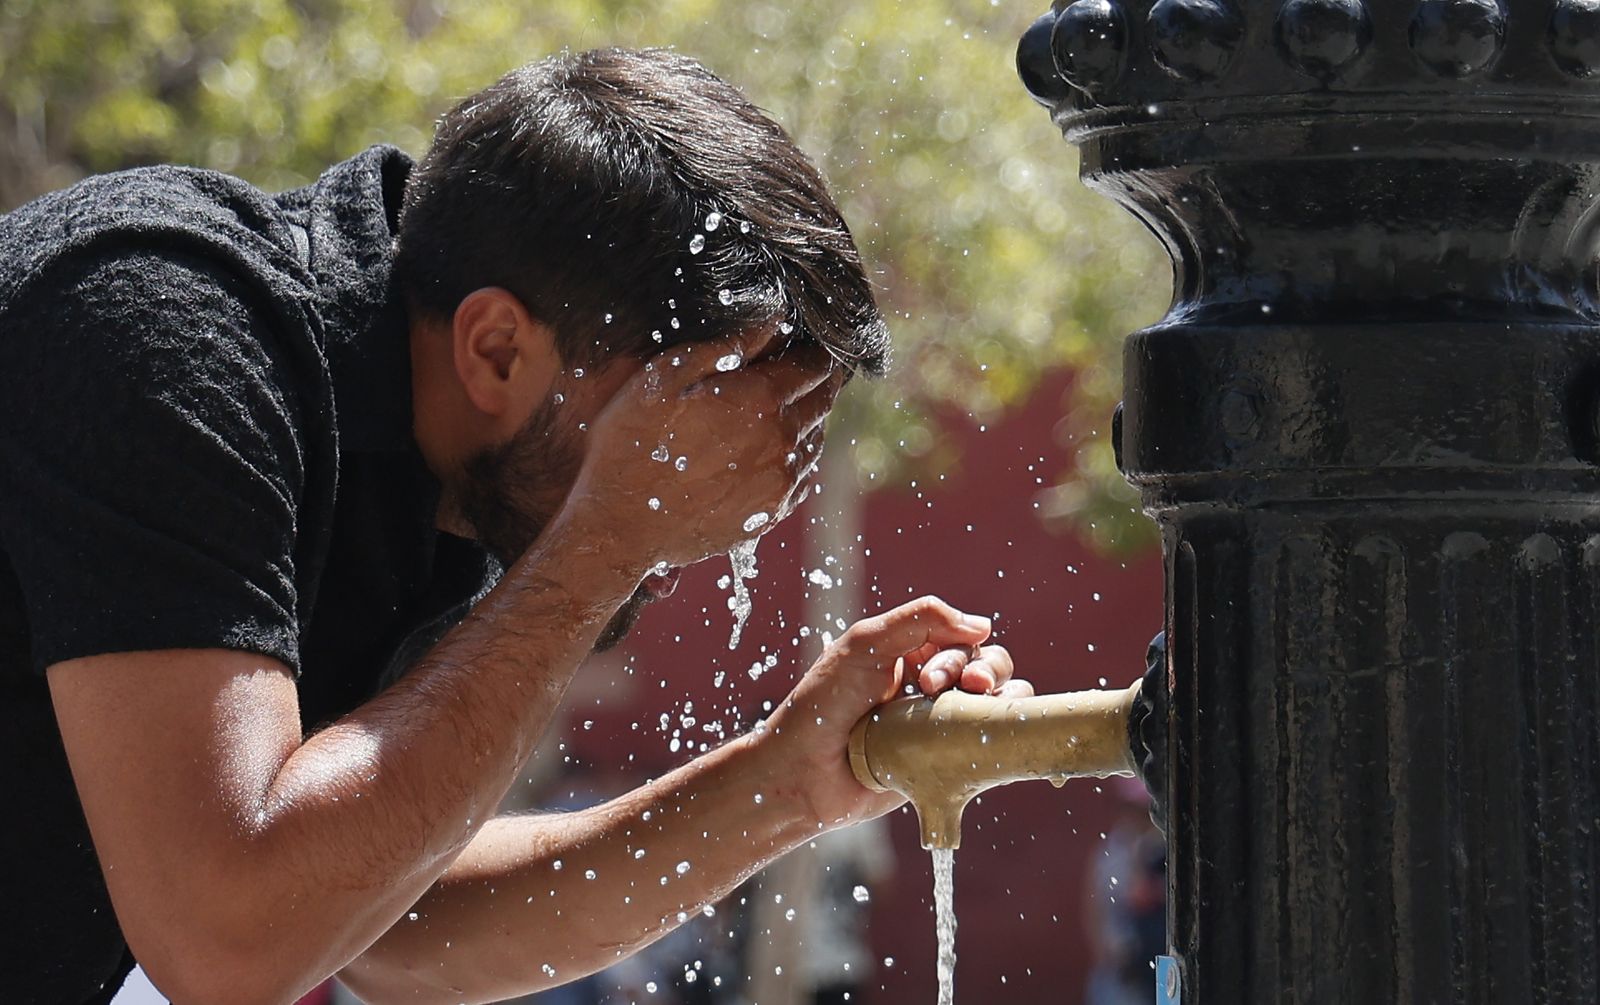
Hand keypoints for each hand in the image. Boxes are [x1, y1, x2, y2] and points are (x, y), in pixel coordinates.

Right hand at [565, 327, 839, 570]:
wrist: (619, 528)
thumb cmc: (631, 445)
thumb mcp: (663, 377)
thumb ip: (725, 346)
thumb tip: (774, 323)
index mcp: (761, 400)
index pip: (815, 365)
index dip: (816, 349)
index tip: (808, 343)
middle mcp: (782, 441)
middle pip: (823, 401)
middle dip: (819, 381)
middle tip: (808, 369)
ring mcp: (780, 482)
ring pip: (815, 440)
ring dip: (808, 420)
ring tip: (787, 408)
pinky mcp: (772, 513)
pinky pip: (802, 477)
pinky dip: (797, 458)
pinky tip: (774, 451)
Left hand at [757, 596, 1032, 830]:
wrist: (802, 775)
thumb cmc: (823, 706)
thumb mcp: (864, 645)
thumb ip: (920, 620)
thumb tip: (982, 625)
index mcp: (908, 653)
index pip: (959, 637)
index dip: (959, 652)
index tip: (929, 680)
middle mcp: (927, 686)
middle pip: (985, 663)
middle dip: (984, 670)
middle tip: (960, 690)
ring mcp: (938, 724)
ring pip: (995, 699)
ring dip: (1000, 696)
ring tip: (975, 708)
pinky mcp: (946, 761)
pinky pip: (988, 741)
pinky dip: (1003, 731)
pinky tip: (996, 735)